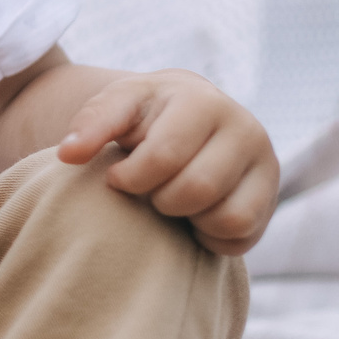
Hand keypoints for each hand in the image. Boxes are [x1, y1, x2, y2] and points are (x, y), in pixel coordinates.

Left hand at [56, 71, 277, 255]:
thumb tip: (69, 154)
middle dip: (159, 198)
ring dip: (188, 218)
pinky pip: (241, 237)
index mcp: (204, 101)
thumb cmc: (144, 115)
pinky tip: (192, 214)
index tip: (117, 176)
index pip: (165, 157)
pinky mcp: (270, 200)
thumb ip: (90, 124)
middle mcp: (246, 129)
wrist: (184, 120)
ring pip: (227, 218)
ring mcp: (266, 166)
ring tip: (171, 197)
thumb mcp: (115, 107)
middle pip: (196, 190)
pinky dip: (210, 236)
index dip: (131, 177)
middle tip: (149, 189)